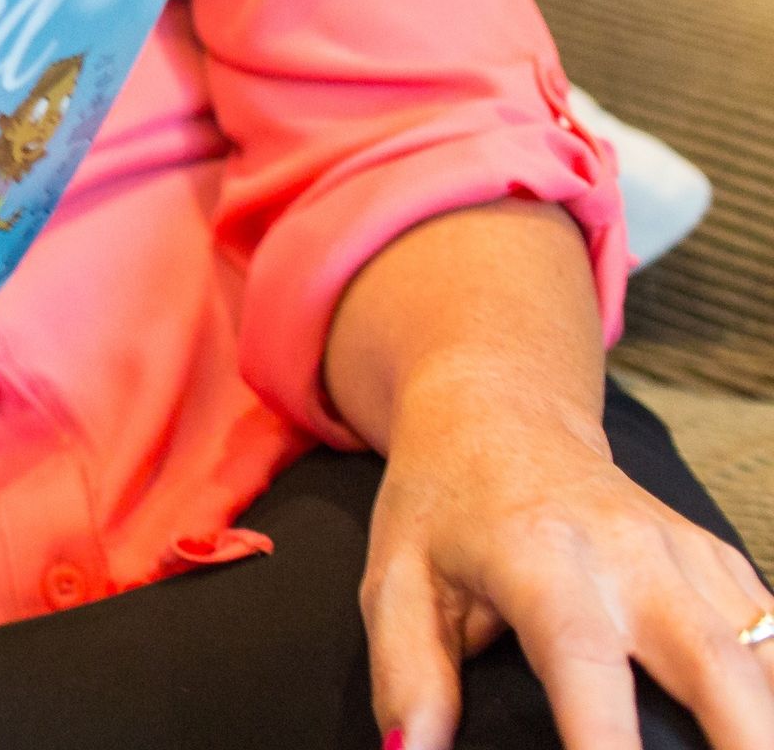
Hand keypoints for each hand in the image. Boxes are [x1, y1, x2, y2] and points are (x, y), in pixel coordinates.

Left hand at [364, 367, 773, 749]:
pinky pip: (772, 632)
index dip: (604, 735)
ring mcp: (685, 553)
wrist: (500, 414)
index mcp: (539, 556)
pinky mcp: (719, 560)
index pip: (583, 656)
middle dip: (745, 740)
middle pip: (713, 658)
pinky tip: (768, 727)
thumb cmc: (441, 503)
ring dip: (771, 722)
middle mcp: (628, 553)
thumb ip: (408, 674)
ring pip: (762, 647)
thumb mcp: (396, 577)